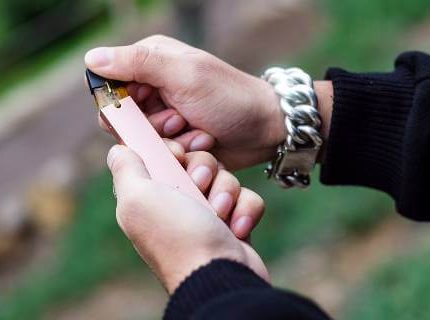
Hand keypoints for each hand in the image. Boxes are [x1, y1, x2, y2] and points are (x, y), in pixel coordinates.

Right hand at [85, 35, 285, 169]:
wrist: (264, 129)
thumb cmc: (229, 97)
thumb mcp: (184, 75)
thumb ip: (138, 63)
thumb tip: (91, 58)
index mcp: (151, 60)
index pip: (108, 83)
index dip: (120, 104)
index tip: (144, 112)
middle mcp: (153, 86)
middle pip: (122, 116)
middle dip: (151, 126)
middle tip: (179, 120)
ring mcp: (164, 114)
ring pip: (140, 138)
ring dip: (169, 141)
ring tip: (196, 131)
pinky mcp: (175, 139)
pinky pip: (159, 152)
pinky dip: (181, 151)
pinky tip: (203, 142)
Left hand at [107, 143, 268, 292]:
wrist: (219, 275)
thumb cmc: (178, 237)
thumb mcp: (138, 199)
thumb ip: (126, 169)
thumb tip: (117, 150)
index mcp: (150, 195)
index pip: (162, 155)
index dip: (172, 149)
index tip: (177, 156)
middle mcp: (177, 202)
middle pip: (198, 161)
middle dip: (204, 170)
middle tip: (198, 187)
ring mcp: (207, 213)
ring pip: (225, 177)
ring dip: (226, 193)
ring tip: (219, 216)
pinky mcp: (233, 222)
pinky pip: (246, 197)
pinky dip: (245, 210)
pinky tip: (236, 229)